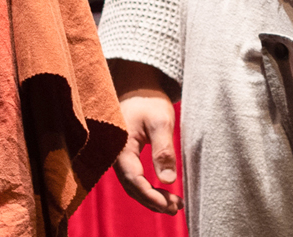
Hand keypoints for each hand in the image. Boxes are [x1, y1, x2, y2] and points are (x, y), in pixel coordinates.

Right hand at [109, 60, 182, 214]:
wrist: (138, 86)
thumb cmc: (149, 101)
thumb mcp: (160, 122)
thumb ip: (163, 150)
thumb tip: (168, 181)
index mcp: (121, 147)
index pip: (133, 180)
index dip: (151, 196)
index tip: (170, 205)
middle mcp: (116, 155)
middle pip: (131, 187)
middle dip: (153, 201)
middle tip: (176, 207)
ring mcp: (119, 156)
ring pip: (132, 184)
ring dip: (150, 197)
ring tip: (174, 204)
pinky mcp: (126, 155)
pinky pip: (133, 177)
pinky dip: (147, 188)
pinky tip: (163, 191)